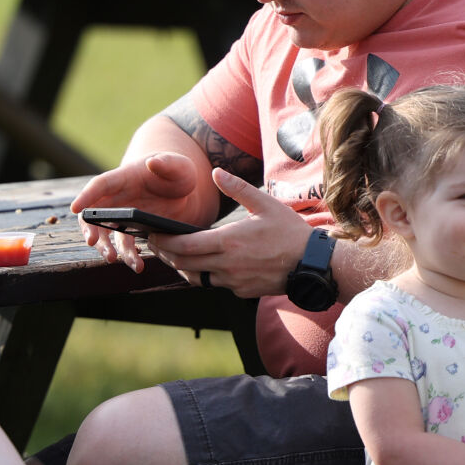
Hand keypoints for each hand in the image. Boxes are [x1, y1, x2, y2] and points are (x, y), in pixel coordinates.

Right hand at [71, 152, 202, 270]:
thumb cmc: (178, 173)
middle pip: (94, 213)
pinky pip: (125, 244)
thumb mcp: (179, 166)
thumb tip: (153, 162)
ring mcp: (123, 215)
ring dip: (106, 247)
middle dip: (90, 228)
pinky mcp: (132, 230)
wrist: (185, 191)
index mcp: (123, 178)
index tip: (75, 209)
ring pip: (106, 233)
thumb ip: (168, 163)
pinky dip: (128, 255)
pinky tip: (137, 264)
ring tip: (113, 259)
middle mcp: (117, 198)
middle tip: (92, 241)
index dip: (86, 196)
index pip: (100, 185)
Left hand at [148, 169, 312, 296]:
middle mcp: (227, 265)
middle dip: (165, 254)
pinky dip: (203, 274)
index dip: (164, 241)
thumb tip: (215, 172)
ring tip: (172, 254)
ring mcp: (233, 281)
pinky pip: (214, 284)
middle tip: (154, 244)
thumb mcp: (266, 204)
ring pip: (195, 278)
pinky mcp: (240, 291)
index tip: (152, 234)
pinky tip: (201, 263)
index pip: (185, 245)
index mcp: (229, 242)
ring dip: (181, 266)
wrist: (312, 265)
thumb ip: (237, 188)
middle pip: (183, 264)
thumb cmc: (290, 233)